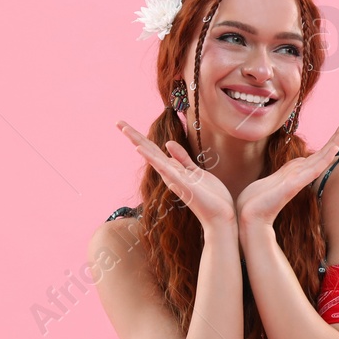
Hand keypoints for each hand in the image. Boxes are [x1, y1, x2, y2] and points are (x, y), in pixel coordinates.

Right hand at [117, 119, 236, 227]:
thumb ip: (182, 158)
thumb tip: (167, 143)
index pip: (154, 149)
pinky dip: (153, 159)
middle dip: (133, 136)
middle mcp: (170, 173)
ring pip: (153, 157)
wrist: (221, 216)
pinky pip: (166, 169)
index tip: (125, 124)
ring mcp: (174, 179)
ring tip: (125, 130)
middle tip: (117, 122)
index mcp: (173, 169)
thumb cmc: (210, 197)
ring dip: (139, 143)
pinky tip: (141, 150)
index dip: (140, 137)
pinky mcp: (182, 184)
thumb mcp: (196, 172)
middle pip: (149, 150)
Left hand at [235, 117, 338, 229]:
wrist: (249, 215)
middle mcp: (301, 174)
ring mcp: (299, 179)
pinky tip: (334, 149)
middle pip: (324, 151)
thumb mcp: (274, 179)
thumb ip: (286, 172)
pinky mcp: (294, 185)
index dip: (331, 140)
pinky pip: (313, 170)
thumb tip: (296, 166)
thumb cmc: (257, 200)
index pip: (318, 153)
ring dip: (335, 141)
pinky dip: (325, 159)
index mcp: (297, 171)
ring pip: (322, 157)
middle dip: (337, 135)